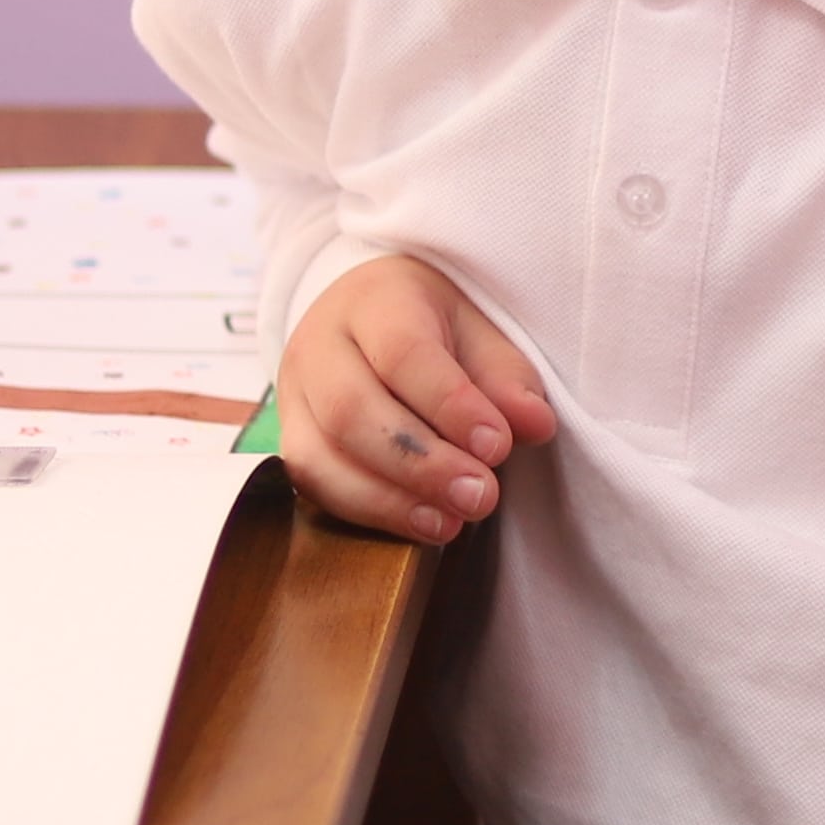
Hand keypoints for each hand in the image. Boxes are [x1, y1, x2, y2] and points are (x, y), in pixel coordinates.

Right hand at [279, 255, 556, 545]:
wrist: (374, 317)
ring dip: (391, 500)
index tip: (498, 447)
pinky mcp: (290, 442)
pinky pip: (314, 486)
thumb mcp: (481, 331)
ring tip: (451, 522)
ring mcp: (294, 395)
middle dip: (421, 463)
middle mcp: (319, 345)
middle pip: (351, 409)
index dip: (450, 405)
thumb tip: (533, 424)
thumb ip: (507, 377)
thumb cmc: (435, 326)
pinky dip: (369, 512)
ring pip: (321, 456)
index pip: (402, 352)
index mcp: (373, 300)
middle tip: (480, 496)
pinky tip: (421, 524)